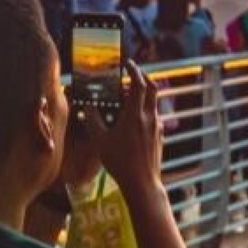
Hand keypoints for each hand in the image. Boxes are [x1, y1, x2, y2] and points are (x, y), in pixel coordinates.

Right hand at [94, 65, 162, 191]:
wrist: (142, 183)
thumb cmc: (120, 162)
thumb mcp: (100, 141)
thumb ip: (93, 120)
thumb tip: (87, 107)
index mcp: (134, 115)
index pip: (138, 84)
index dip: (134, 71)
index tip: (128, 64)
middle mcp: (149, 118)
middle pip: (153, 88)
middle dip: (144, 77)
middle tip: (134, 74)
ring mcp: (157, 127)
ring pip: (154, 103)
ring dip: (144, 95)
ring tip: (130, 98)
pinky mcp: (160, 137)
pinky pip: (154, 117)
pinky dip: (146, 111)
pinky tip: (136, 119)